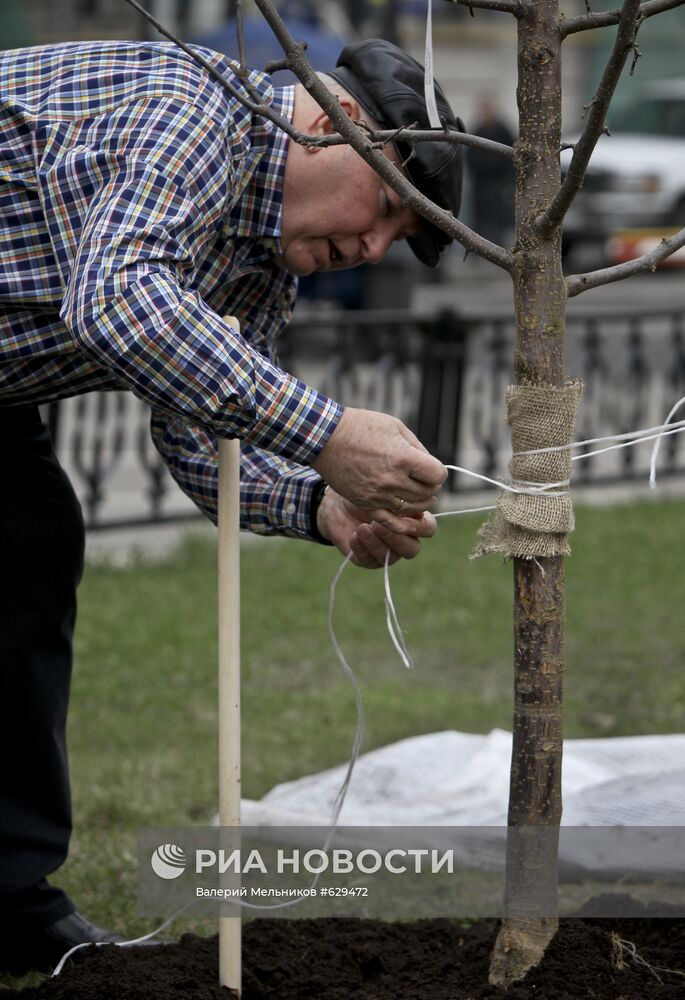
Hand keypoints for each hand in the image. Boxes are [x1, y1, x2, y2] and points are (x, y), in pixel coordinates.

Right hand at [312, 407, 446, 531]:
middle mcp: (392, 480)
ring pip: (413, 508)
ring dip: (420, 501)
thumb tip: (429, 465)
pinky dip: (404, 521)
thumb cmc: (361, 427)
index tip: (430, 467)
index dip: (437, 471)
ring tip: (418, 493)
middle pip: (427, 493)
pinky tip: (407, 513)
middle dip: (430, 486)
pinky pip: (392, 522)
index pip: (437, 475)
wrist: (326, 438)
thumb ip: (417, 448)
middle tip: (424, 479)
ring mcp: (379, 495)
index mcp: (403, 458)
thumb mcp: (396, 427)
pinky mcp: (366, 504)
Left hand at [316, 487, 436, 568]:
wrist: (338, 501)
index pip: (428, 529)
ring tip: (364, 526)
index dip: (418, 524)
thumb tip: (418, 480)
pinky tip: (355, 534)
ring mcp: (386, 551)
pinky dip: (363, 547)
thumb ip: (405, 483)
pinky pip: (370, 561)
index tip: (401, 511)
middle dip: (398, 538)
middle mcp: (403, 538)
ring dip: (379, 542)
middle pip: (414, 549)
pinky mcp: (367, 559)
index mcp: (413, 520)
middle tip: (380, 524)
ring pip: (393, 558)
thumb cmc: (366, 487)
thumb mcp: (385, 483)